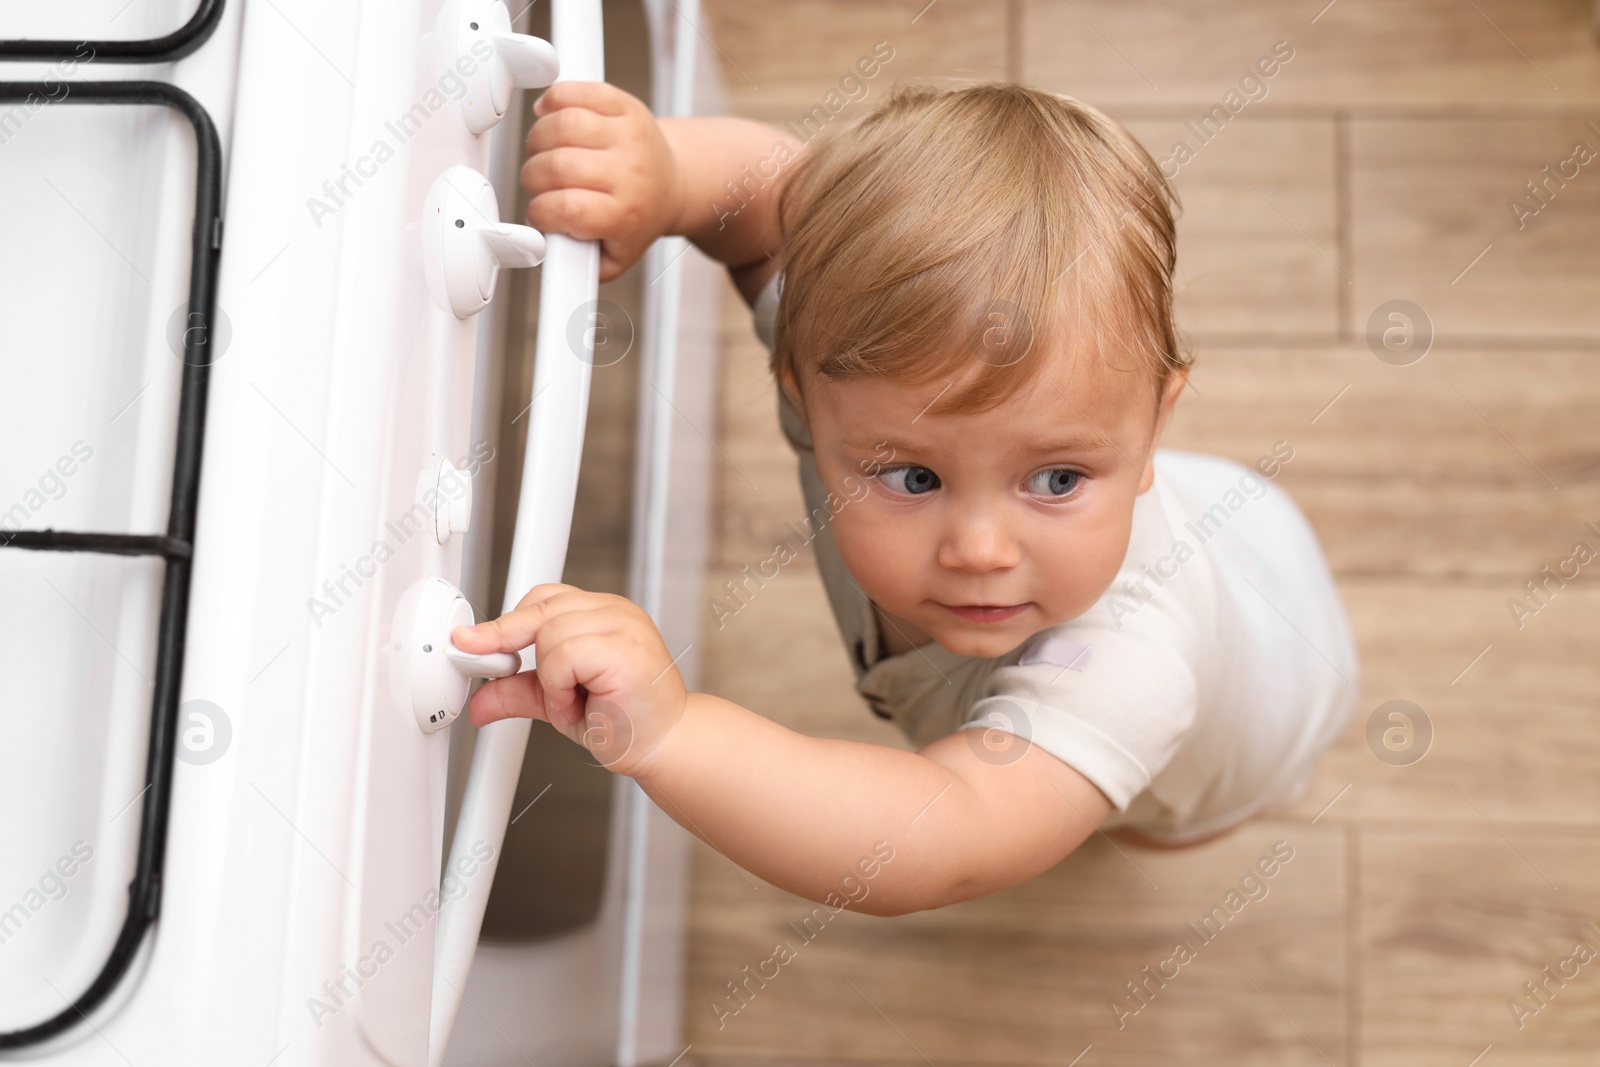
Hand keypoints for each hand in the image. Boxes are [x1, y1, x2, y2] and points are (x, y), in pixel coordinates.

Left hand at [451, 583, 687, 779]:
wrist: (665, 747)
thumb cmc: (625, 721)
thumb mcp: (557, 702)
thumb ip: (519, 692)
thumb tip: (479, 701)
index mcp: (601, 613)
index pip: (543, 597)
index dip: (505, 621)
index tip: (469, 642)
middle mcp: (614, 612)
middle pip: (540, 607)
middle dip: (508, 640)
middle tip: (500, 670)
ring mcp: (623, 626)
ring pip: (549, 633)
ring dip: (548, 679)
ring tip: (572, 703)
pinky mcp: (625, 649)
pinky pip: (564, 655)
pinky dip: (559, 686)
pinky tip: (578, 705)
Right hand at [521, 81, 684, 280]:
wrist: (672, 184)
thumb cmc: (635, 220)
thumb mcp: (610, 259)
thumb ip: (576, 269)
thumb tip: (546, 256)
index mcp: (625, 214)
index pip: (566, 208)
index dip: (540, 212)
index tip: (540, 213)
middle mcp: (630, 172)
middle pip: (558, 165)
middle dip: (534, 176)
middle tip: (539, 182)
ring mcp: (629, 134)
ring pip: (564, 124)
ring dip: (539, 138)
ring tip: (543, 151)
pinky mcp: (626, 106)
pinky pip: (579, 91)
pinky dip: (554, 99)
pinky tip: (550, 115)